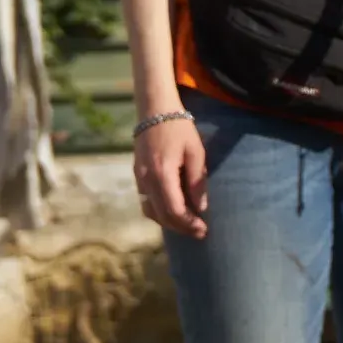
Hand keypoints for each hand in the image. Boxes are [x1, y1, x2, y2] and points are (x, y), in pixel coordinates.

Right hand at [134, 116, 208, 237]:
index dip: (189, 223)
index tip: (204, 229)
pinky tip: (174, 213)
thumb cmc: (179, 128)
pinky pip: (146, 201)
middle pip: (162, 215)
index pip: (174, 210)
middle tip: (200, 232)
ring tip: (188, 225)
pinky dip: (159, 212)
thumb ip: (197, 181)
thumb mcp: (196, 152)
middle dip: (182, 227)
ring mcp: (139, 178)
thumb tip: (201, 208)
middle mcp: (146, 179)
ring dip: (169, 223)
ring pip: (151, 211)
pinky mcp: (137, 175)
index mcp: (162, 173)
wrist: (154, 109)